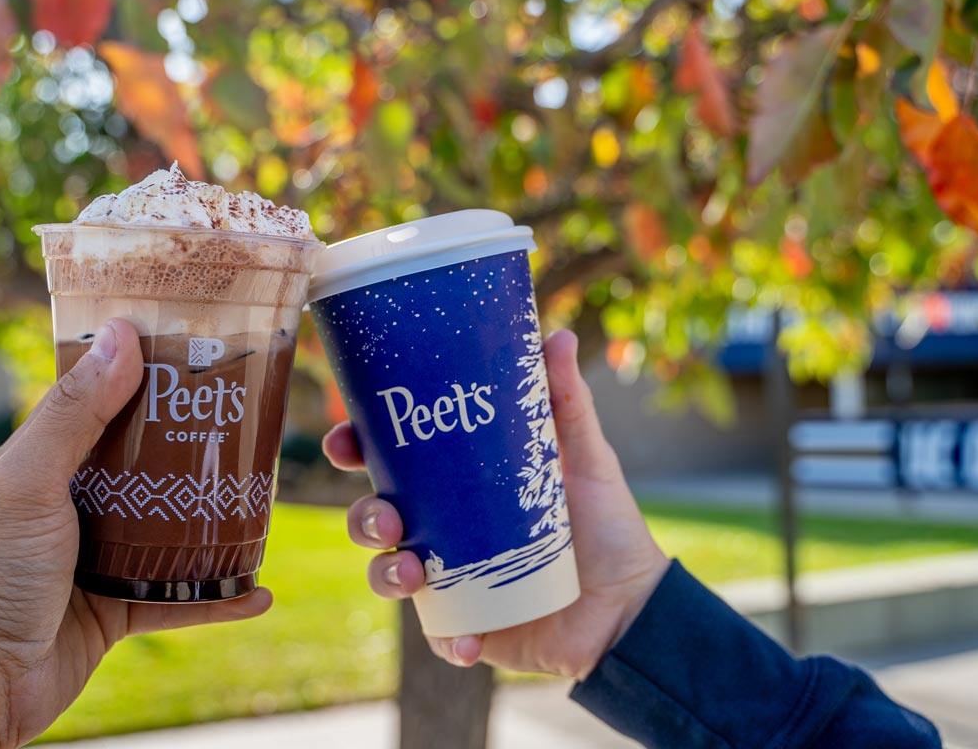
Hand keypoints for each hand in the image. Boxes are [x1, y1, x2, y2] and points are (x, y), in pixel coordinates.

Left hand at [0, 319, 271, 747]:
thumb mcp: (31, 480)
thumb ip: (74, 412)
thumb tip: (123, 334)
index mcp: (50, 462)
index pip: (104, 401)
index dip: (149, 373)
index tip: (203, 348)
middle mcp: (76, 504)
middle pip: (149, 462)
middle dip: (197, 443)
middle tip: (253, 421)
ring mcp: (98, 558)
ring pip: (172, 529)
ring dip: (215, 520)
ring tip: (263, 500)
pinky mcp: (116, 611)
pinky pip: (179, 599)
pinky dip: (218, 597)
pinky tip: (259, 593)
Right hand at [325, 329, 667, 679]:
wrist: (632, 602)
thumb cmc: (603, 522)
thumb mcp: (584, 456)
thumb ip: (566, 400)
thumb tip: (557, 336)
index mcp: (455, 485)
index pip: (390, 463)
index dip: (355, 450)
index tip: (345, 439)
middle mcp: (442, 531)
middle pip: (375, 519)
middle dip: (364, 517)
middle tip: (385, 516)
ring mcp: (450, 582)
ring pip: (389, 576)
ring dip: (386, 576)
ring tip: (414, 574)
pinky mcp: (469, 627)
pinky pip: (441, 636)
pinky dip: (447, 639)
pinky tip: (467, 640)